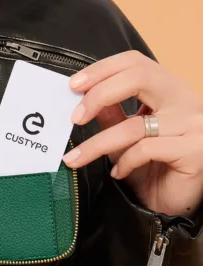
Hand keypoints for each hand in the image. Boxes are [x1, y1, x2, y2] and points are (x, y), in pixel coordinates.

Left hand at [62, 50, 202, 217]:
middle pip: (139, 77)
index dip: (101, 69)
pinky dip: (124, 161)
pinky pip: (147, 149)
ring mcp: (193, 124)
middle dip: (99, 94)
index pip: (135, 62)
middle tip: (75, 117)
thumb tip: (82, 92)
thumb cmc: (151, 165)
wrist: (176, 203)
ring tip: (76, 158)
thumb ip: (110, 111)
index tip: (74, 85)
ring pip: (135, 124)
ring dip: (98, 143)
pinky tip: (117, 172)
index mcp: (168, 88)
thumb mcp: (124, 133)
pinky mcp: (195, 150)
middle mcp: (185, 100)